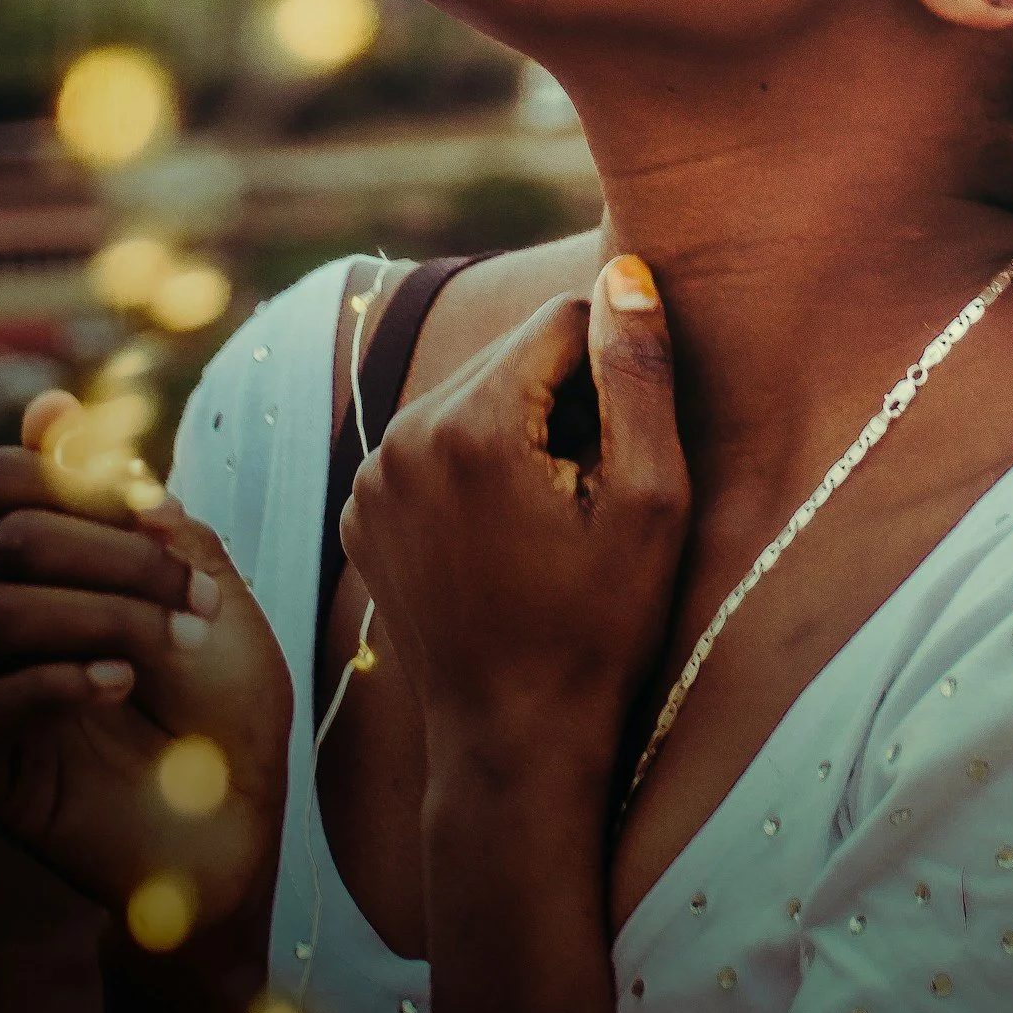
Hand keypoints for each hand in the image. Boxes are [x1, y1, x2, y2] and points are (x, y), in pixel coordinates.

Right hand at [0, 390, 291, 933]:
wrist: (238, 819)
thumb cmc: (227, 703)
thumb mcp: (210, 590)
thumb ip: (147, 519)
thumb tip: (56, 415)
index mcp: (51, 565)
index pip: (1, 481)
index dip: (50, 463)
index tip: (138, 492)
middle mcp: (2, 614)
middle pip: (6, 534)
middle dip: (111, 550)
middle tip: (191, 592)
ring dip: (96, 614)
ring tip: (167, 645)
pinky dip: (54, 681)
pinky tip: (118, 686)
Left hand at [342, 254, 689, 798]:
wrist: (514, 739)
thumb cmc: (599, 627)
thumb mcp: (651, 501)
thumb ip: (639, 375)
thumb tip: (627, 273)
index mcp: (472, 423)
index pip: (566, 320)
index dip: (613, 378)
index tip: (619, 458)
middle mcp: (403, 433)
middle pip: (515, 356)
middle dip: (565, 402)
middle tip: (589, 495)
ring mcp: (372, 475)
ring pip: (476, 395)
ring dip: (522, 431)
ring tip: (549, 518)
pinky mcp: (362, 508)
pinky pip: (435, 444)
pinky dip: (476, 467)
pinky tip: (503, 537)